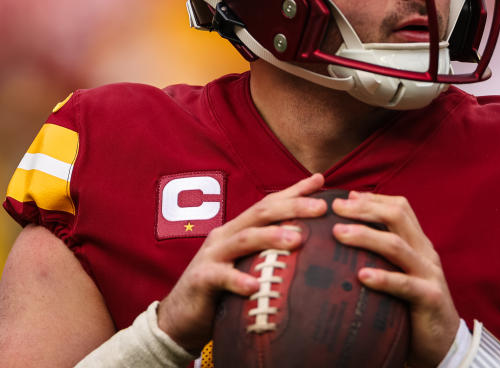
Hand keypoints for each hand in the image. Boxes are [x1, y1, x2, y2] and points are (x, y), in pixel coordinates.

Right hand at [156, 174, 326, 352]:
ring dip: (271, 237)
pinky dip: (238, 280)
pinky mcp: (201, 279)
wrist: (179, 319)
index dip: (294, 191)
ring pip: (244, 239)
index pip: (269, 204)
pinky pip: (221, 277)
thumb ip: (269, 253)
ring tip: (297, 240)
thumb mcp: (247, 266)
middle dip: (292, 207)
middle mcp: (225, 236)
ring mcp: (211, 256)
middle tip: (321, 208)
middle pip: (260, 214)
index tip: (320, 181)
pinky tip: (254, 286)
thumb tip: (306, 244)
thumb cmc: (221, 292)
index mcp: (238, 229)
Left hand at [331, 191, 459, 367]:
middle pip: (397, 216)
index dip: (373, 199)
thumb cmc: (412, 307)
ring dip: (365, 236)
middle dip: (365, 209)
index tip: (345, 198)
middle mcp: (425, 253)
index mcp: (418, 244)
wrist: (444, 343)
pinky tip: (361, 277)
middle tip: (335, 209)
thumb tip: (346, 235)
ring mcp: (429, 274)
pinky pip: (405, 285)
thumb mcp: (400, 273)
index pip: (400, 208)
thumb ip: (383, 255)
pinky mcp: (430, 299)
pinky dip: (383, 279)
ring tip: (338, 234)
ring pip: (397, 246)